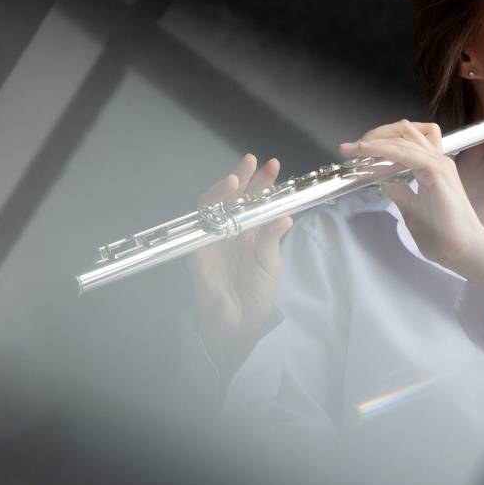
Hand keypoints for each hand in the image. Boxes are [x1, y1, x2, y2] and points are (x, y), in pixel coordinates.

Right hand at [188, 154, 293, 376]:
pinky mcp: (197, 252)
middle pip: (231, 198)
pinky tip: (222, 208)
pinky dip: (209, 217)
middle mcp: (230, 231)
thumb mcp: (269, 263)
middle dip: (240, 177)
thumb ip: (272, 238)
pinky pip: (200, 230)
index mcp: (250, 231)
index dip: (261, 182)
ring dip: (221, 192)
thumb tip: (286, 215)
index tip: (272, 165)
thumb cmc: (255, 293)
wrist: (238, 324)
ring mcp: (212, 239)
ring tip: (235, 178)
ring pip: (211, 208)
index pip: (254, 200)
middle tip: (250, 160)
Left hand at [339, 120, 483, 290]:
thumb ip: (399, 190)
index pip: (406, 139)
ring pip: (403, 136)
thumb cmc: (443, 234)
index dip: (381, 140)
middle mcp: (437, 160)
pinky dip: (383, 150)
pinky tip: (368, 153)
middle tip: (354, 148)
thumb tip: (383, 180)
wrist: (463, 249)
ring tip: (355, 149)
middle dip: (376, 134)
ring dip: (375, 141)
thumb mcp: (411, 207)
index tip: (357, 151)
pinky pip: (406, 152)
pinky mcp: (437, 171)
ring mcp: (439, 163)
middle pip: (404, 130)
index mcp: (433, 166)